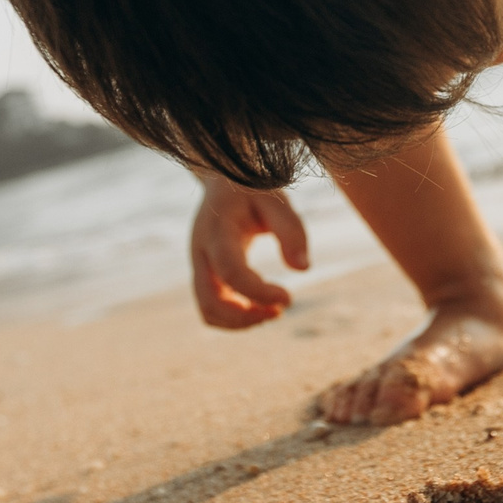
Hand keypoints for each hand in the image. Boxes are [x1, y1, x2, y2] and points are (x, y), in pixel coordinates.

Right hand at [189, 176, 309, 328]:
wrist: (223, 181)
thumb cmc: (253, 189)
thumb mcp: (276, 200)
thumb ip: (291, 231)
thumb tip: (302, 269)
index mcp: (217, 231)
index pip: (231, 272)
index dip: (258, 292)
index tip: (288, 298)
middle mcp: (201, 252)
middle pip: (210, 302)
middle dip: (245, 318)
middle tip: (279, 311)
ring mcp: (200, 266)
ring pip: (208, 311)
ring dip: (240, 322)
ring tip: (273, 312)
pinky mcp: (205, 275)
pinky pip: (211, 308)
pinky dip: (235, 317)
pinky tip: (261, 306)